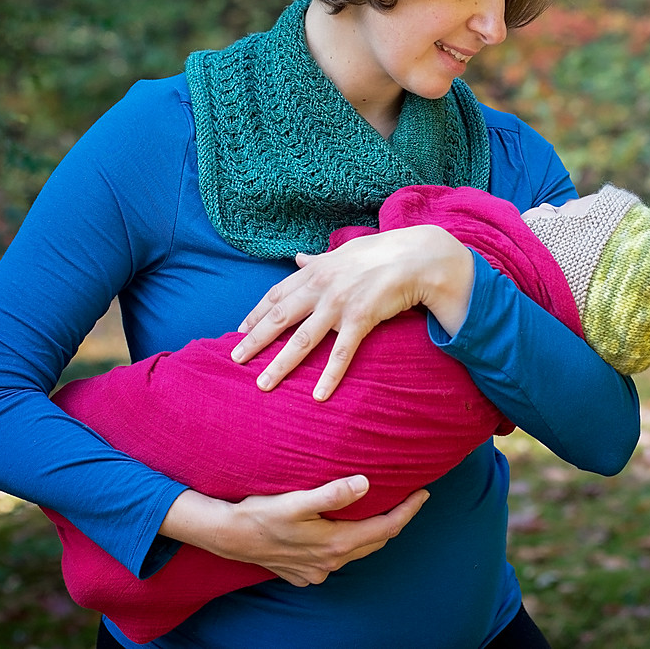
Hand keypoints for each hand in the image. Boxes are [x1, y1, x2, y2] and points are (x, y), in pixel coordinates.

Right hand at [160, 476, 429, 586]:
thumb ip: (332, 493)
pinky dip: (347, 543)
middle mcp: (330, 562)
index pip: (385, 528)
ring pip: (356, 551)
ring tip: (380, 508)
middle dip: (395, 520)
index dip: (408, 511)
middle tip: (408, 497)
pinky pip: (336, 559)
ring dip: (371, 532)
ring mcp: (316, 571)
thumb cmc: (261, 513)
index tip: (424, 493)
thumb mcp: (296, 500)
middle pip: (375, 542)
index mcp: (335, 544)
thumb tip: (364, 483)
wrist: (228, 536)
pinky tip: (343, 528)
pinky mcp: (303, 573)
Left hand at [231, 225, 474, 399]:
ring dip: (280, 364)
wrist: (416, 256)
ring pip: (302, 340)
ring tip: (263, 384)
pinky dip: (329, 375)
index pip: (276, 295)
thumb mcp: (342, 253)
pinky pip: (341, 352)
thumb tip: (298, 258)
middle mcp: (321, 287)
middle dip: (255, 340)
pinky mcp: (360, 319)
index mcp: (315, 271)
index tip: (240, 331)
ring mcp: (339, 304)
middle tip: (234, 359)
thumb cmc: (380, 253)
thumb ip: (318, 260)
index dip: (256, 314)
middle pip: (280, 317)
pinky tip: (318, 396)